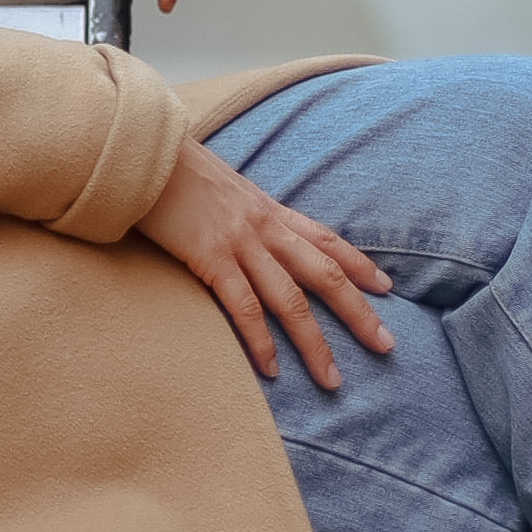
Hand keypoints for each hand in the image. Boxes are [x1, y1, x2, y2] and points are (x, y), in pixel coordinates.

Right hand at [137, 140, 390, 393]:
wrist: (144, 152)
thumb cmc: (177, 172)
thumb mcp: (224, 190)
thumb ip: (245, 214)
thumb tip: (256, 235)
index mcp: (269, 209)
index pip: (326, 239)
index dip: (360, 264)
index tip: (387, 288)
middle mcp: (264, 226)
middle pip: (324, 274)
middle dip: (358, 313)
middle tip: (386, 345)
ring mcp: (240, 242)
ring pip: (290, 299)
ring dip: (314, 343)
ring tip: (331, 379)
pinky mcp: (210, 257)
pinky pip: (244, 306)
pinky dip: (261, 341)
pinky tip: (272, 368)